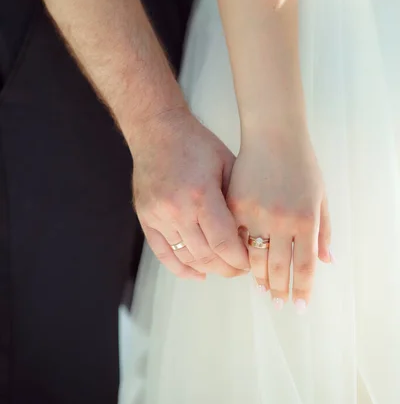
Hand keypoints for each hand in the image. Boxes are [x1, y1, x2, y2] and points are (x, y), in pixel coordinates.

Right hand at [132, 108, 248, 279]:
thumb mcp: (227, 164)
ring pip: (187, 258)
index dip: (240, 260)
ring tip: (224, 267)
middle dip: (228, 268)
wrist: (157, 130)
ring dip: (209, 268)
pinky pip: (163, 253)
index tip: (251, 263)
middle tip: (242, 269)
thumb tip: (251, 234)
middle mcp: (177, 210)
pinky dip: (181, 268)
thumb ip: (237, 199)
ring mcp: (158, 216)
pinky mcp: (146, 218)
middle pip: (207, 256)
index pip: (224, 243)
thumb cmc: (197, 143)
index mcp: (201, 195)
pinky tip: (197, 273)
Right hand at [227, 127, 331, 310]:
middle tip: (278, 302)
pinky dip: (237, 252)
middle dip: (278, 290)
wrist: (274, 135)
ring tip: (260, 287)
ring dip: (256, 276)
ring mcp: (254, 212)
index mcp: (305, 220)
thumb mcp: (321, 196)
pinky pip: (233, 236)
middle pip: (276, 267)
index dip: (301, 289)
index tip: (298, 306)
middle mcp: (280, 220)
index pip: (303, 266)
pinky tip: (240, 261)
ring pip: (252, 257)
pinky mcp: (234, 204)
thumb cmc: (302, 164)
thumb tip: (326, 261)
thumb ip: (324, 230)